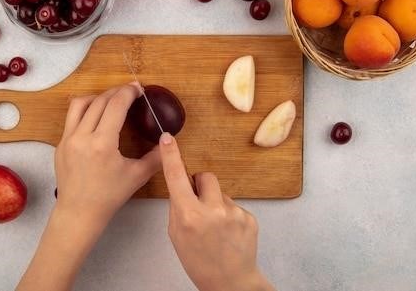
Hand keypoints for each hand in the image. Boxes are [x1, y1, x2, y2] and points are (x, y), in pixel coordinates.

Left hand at [54, 83, 161, 225]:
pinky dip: (85, 111)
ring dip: (97, 97)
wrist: (79, 213)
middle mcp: (82, 137)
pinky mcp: (60, 144)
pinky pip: (71, 118)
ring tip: (110, 100)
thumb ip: (156, 157)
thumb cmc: (109, 196)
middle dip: (116, 92)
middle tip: (129, 92)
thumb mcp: (137, 176)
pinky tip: (96, 117)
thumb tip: (168, 142)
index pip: (115, 106)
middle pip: (99, 101)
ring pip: (80, 104)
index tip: (137, 89)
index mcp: (102, 144)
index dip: (128, 93)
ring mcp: (67, 140)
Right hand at [160, 133, 274, 290]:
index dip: (171, 155)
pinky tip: (228, 233)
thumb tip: (181, 186)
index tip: (167, 139)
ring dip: (215, 202)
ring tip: (216, 227)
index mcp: (189, 215)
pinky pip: (233, 205)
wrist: (231, 283)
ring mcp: (233, 213)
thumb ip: (178, 208)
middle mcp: (212, 210)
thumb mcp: (176, 235)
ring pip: (220, 192)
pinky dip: (228, 214)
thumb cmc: (199, 262)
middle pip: (205, 176)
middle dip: (199, 185)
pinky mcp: (248, 217)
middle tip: (198, 205)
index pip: (176, 176)